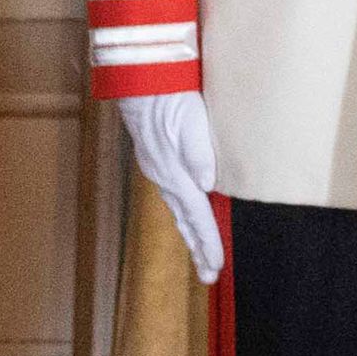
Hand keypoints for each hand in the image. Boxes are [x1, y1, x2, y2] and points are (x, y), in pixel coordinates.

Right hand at [116, 90, 222, 284]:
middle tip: (209, 275)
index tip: (216, 267)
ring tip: (200, 255)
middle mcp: (165, 178)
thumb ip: (198, 153)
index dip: (208, 243)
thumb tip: (207, 184)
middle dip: (197, 249)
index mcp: (175, 174)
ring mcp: (158, 170)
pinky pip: (172, 196)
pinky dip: (182, 214)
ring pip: (177, 211)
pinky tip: (185, 214)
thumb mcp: (189, 122)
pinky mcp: (156, 161)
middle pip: (185, 222)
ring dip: (190, 235)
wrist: (140, 80)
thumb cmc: (169, 98)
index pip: (197, 216)